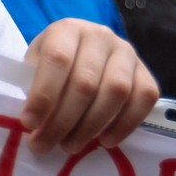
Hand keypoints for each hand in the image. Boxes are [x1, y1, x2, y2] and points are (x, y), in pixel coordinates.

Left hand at [20, 19, 159, 153]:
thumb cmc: (52, 67)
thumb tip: (34, 126)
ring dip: (91, 126)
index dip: (43, 94)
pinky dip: (125, 124)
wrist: (81, 55)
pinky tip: (106, 140)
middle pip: (86, 81)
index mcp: (67, 29)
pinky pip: (144, 98)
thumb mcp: (34, 69)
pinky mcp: (145, 72)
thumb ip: (33, 90)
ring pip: (116, 91)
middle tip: (45, 144)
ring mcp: (127, 52)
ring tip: (71, 145)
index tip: (29, 123)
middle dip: (62, 121)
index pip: (58, 58)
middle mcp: (100, 36)